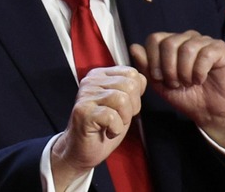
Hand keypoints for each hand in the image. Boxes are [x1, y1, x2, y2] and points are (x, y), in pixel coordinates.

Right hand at [51, 66, 146, 188]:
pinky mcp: (83, 112)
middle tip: (119, 119)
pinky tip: (107, 132)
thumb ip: (132, 88)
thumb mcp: (124, 104)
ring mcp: (85, 95)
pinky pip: (111, 116)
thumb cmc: (103, 127)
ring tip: (113, 125)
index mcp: (101, 75)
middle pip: (129, 85)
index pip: (132, 74)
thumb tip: (142, 80)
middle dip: (132, 107)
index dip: (137, 95)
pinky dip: (115, 128)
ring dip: (123, 119)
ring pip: (122, 99)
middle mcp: (91, 81)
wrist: (82, 150)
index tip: (125, 108)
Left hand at [130, 30, 224, 154]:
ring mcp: (204, 41)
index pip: (155, 38)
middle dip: (168, 69)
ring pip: (187, 48)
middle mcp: (187, 38)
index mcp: (172, 43)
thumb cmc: (186, 96)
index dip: (153, 60)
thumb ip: (147, 67)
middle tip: (175, 83)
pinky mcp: (220, 49)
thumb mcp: (160, 85)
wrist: (210, 111)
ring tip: (188, 83)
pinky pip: (205, 54)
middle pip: (169, 43)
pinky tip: (200, 79)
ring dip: (184, 72)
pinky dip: (199, 72)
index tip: (159, 78)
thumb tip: (134, 47)